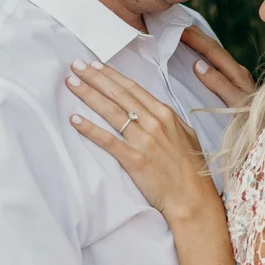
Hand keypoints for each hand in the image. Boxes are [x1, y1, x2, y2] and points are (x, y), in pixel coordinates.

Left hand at [65, 60, 217, 219]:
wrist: (192, 198)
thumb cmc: (192, 170)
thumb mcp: (187, 136)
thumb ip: (169, 120)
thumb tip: (154, 110)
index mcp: (166, 115)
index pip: (133, 88)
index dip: (112, 75)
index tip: (95, 65)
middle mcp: (154, 123)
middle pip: (118, 94)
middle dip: (94, 78)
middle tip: (75, 65)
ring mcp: (144, 141)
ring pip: (111, 111)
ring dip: (88, 95)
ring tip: (71, 83)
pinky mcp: (134, 159)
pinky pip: (107, 140)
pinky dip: (90, 129)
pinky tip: (75, 120)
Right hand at [182, 26, 255, 106]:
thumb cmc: (253, 118)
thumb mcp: (236, 103)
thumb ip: (219, 84)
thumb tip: (198, 64)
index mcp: (237, 73)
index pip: (213, 50)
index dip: (195, 39)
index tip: (179, 29)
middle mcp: (237, 71)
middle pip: (214, 48)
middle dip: (197, 34)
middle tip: (178, 22)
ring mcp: (237, 76)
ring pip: (216, 54)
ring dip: (200, 42)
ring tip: (185, 32)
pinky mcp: (235, 83)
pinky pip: (217, 63)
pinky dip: (205, 54)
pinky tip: (199, 54)